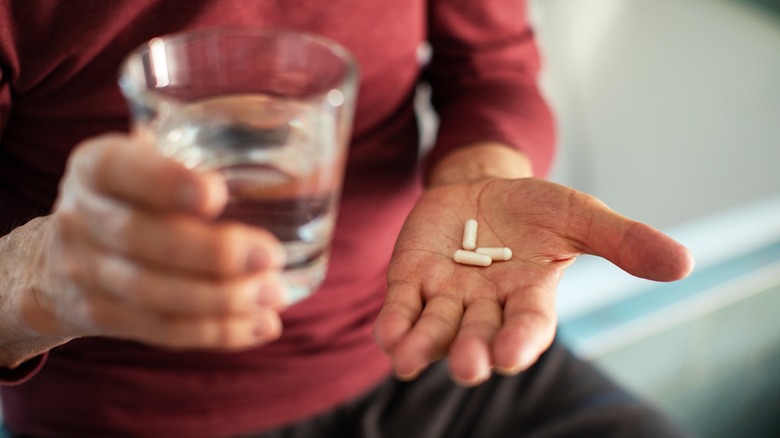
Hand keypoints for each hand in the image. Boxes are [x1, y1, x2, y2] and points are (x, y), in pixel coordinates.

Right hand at [7, 134, 286, 359]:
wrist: (56, 260)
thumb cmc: (131, 196)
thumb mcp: (142, 159)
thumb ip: (190, 145)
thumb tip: (282, 131)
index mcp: (95, 166)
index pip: (118, 169)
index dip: (165, 183)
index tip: (217, 194)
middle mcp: (81, 217)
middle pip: (140, 240)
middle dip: (210, 254)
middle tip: (270, 256)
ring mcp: (85, 273)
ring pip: (153, 295)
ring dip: (222, 300)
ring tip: (274, 293)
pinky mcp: (102, 317)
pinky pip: (162, 331)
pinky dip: (218, 332)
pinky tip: (261, 325)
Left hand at [374, 177, 693, 385]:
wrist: (484, 187)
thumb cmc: (536, 209)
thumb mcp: (581, 216)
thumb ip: (624, 241)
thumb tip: (684, 263)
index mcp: (530, 296)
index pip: (528, 326)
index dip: (521, 341)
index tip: (513, 354)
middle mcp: (486, 306)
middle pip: (479, 335)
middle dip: (472, 351)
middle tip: (469, 366)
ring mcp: (447, 295)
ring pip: (435, 328)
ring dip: (423, 346)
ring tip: (407, 362)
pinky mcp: (412, 280)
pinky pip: (402, 307)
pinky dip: (394, 323)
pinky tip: (385, 337)